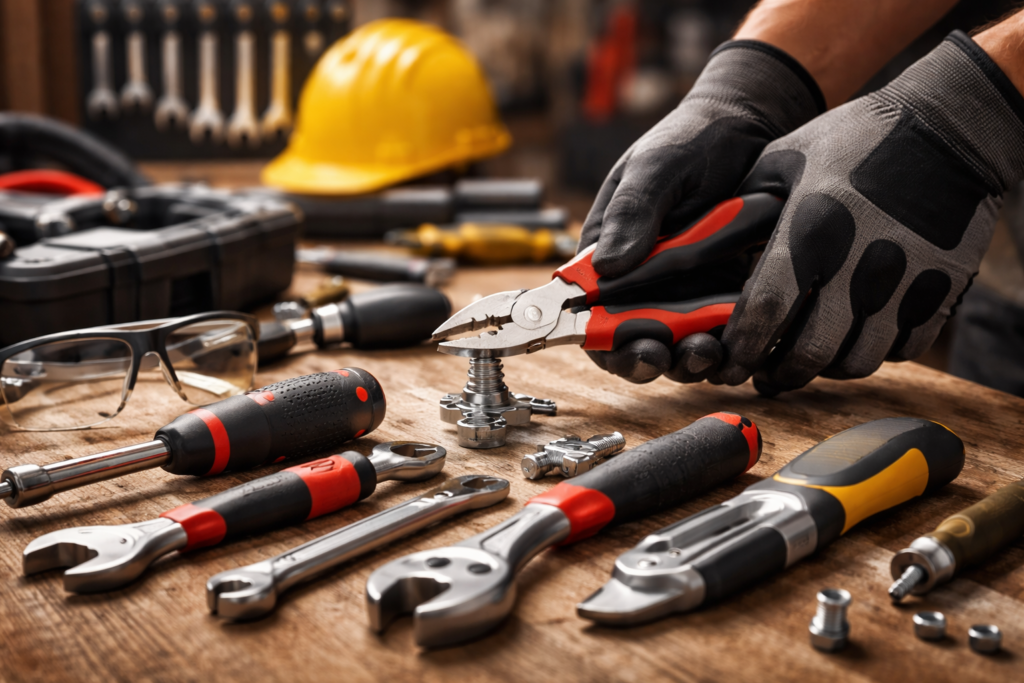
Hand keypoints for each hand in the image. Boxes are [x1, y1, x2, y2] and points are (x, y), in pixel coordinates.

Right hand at [579, 40, 823, 382]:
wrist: (755, 126)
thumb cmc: (695, 138)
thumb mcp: (657, 166)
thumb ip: (633, 211)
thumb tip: (607, 266)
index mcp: (610, 254)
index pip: (591, 314)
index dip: (604, 342)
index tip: (630, 346)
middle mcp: (644, 282)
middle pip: (633, 342)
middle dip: (649, 359)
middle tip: (670, 355)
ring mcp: (687, 292)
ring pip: (680, 346)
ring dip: (690, 360)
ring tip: (710, 351)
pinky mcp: (727, 295)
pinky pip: (724, 332)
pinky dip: (731, 344)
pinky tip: (744, 341)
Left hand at [716, 31, 1023, 394]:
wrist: (949, 126)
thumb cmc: (856, 138)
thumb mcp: (785, 158)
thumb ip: (743, 208)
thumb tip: (698, 247)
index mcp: (810, 230)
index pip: (763, 312)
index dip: (740, 349)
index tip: (729, 361)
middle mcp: (858, 265)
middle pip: (810, 353)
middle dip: (778, 374)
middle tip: (763, 375)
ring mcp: (905, 282)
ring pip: (857, 361)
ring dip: (825, 368)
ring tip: (805, 360)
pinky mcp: (942, 291)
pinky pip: (904, 350)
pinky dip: (875, 352)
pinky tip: (854, 336)